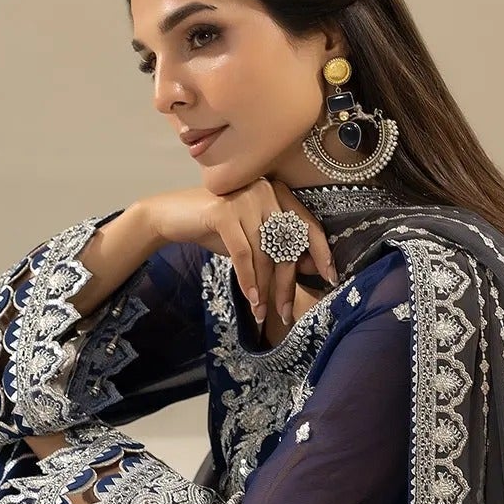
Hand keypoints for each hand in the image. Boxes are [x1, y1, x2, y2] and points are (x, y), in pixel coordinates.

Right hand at [141, 179, 337, 328]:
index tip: (330, 278)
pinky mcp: (225, 212)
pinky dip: (248, 280)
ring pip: (265, 253)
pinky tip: (250, 299)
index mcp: (278, 194)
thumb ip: (278, 247)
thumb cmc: (216, 230)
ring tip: (261, 312)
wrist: (173, 217)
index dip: (320, 252)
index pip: (307, 225)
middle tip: (285, 312)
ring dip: (264, 288)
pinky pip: (244, 254)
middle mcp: (266, 191)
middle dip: (286, 283)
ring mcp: (246, 198)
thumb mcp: (253, 240)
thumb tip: (309, 267)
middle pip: (287, 244)